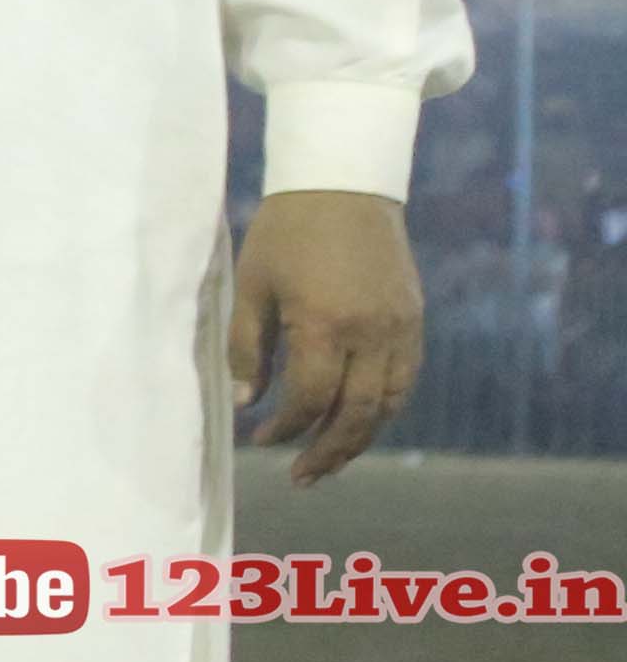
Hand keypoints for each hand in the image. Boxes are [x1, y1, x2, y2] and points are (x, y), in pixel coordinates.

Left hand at [228, 186, 421, 485]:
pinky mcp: (414, 319)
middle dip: (328, 452)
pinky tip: (358, 422)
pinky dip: (384, 409)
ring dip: (360, 439)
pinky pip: (406, 379)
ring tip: (328, 462)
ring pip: (390, 404)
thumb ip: (249, 347)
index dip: (285, 427)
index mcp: (326, 324)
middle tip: (300, 477)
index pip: (312, 399)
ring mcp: (401, 327)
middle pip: (359, 414)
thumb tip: (248, 402)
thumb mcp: (252, 286)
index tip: (260, 438)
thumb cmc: (286, 232)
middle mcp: (372, 332)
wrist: (344, 184)